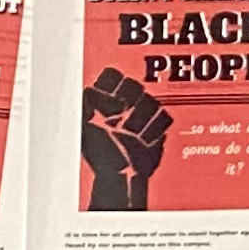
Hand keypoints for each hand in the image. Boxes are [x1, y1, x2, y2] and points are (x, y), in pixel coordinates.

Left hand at [80, 69, 172, 212]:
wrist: (122, 175)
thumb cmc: (100, 154)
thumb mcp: (83, 124)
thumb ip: (89, 100)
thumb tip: (119, 102)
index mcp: (103, 98)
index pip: (112, 74)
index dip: (112, 85)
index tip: (110, 106)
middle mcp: (124, 102)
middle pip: (135, 84)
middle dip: (128, 105)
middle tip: (120, 123)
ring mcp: (143, 113)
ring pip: (151, 100)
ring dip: (139, 121)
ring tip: (130, 136)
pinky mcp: (159, 126)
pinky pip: (164, 117)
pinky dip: (153, 130)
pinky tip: (143, 141)